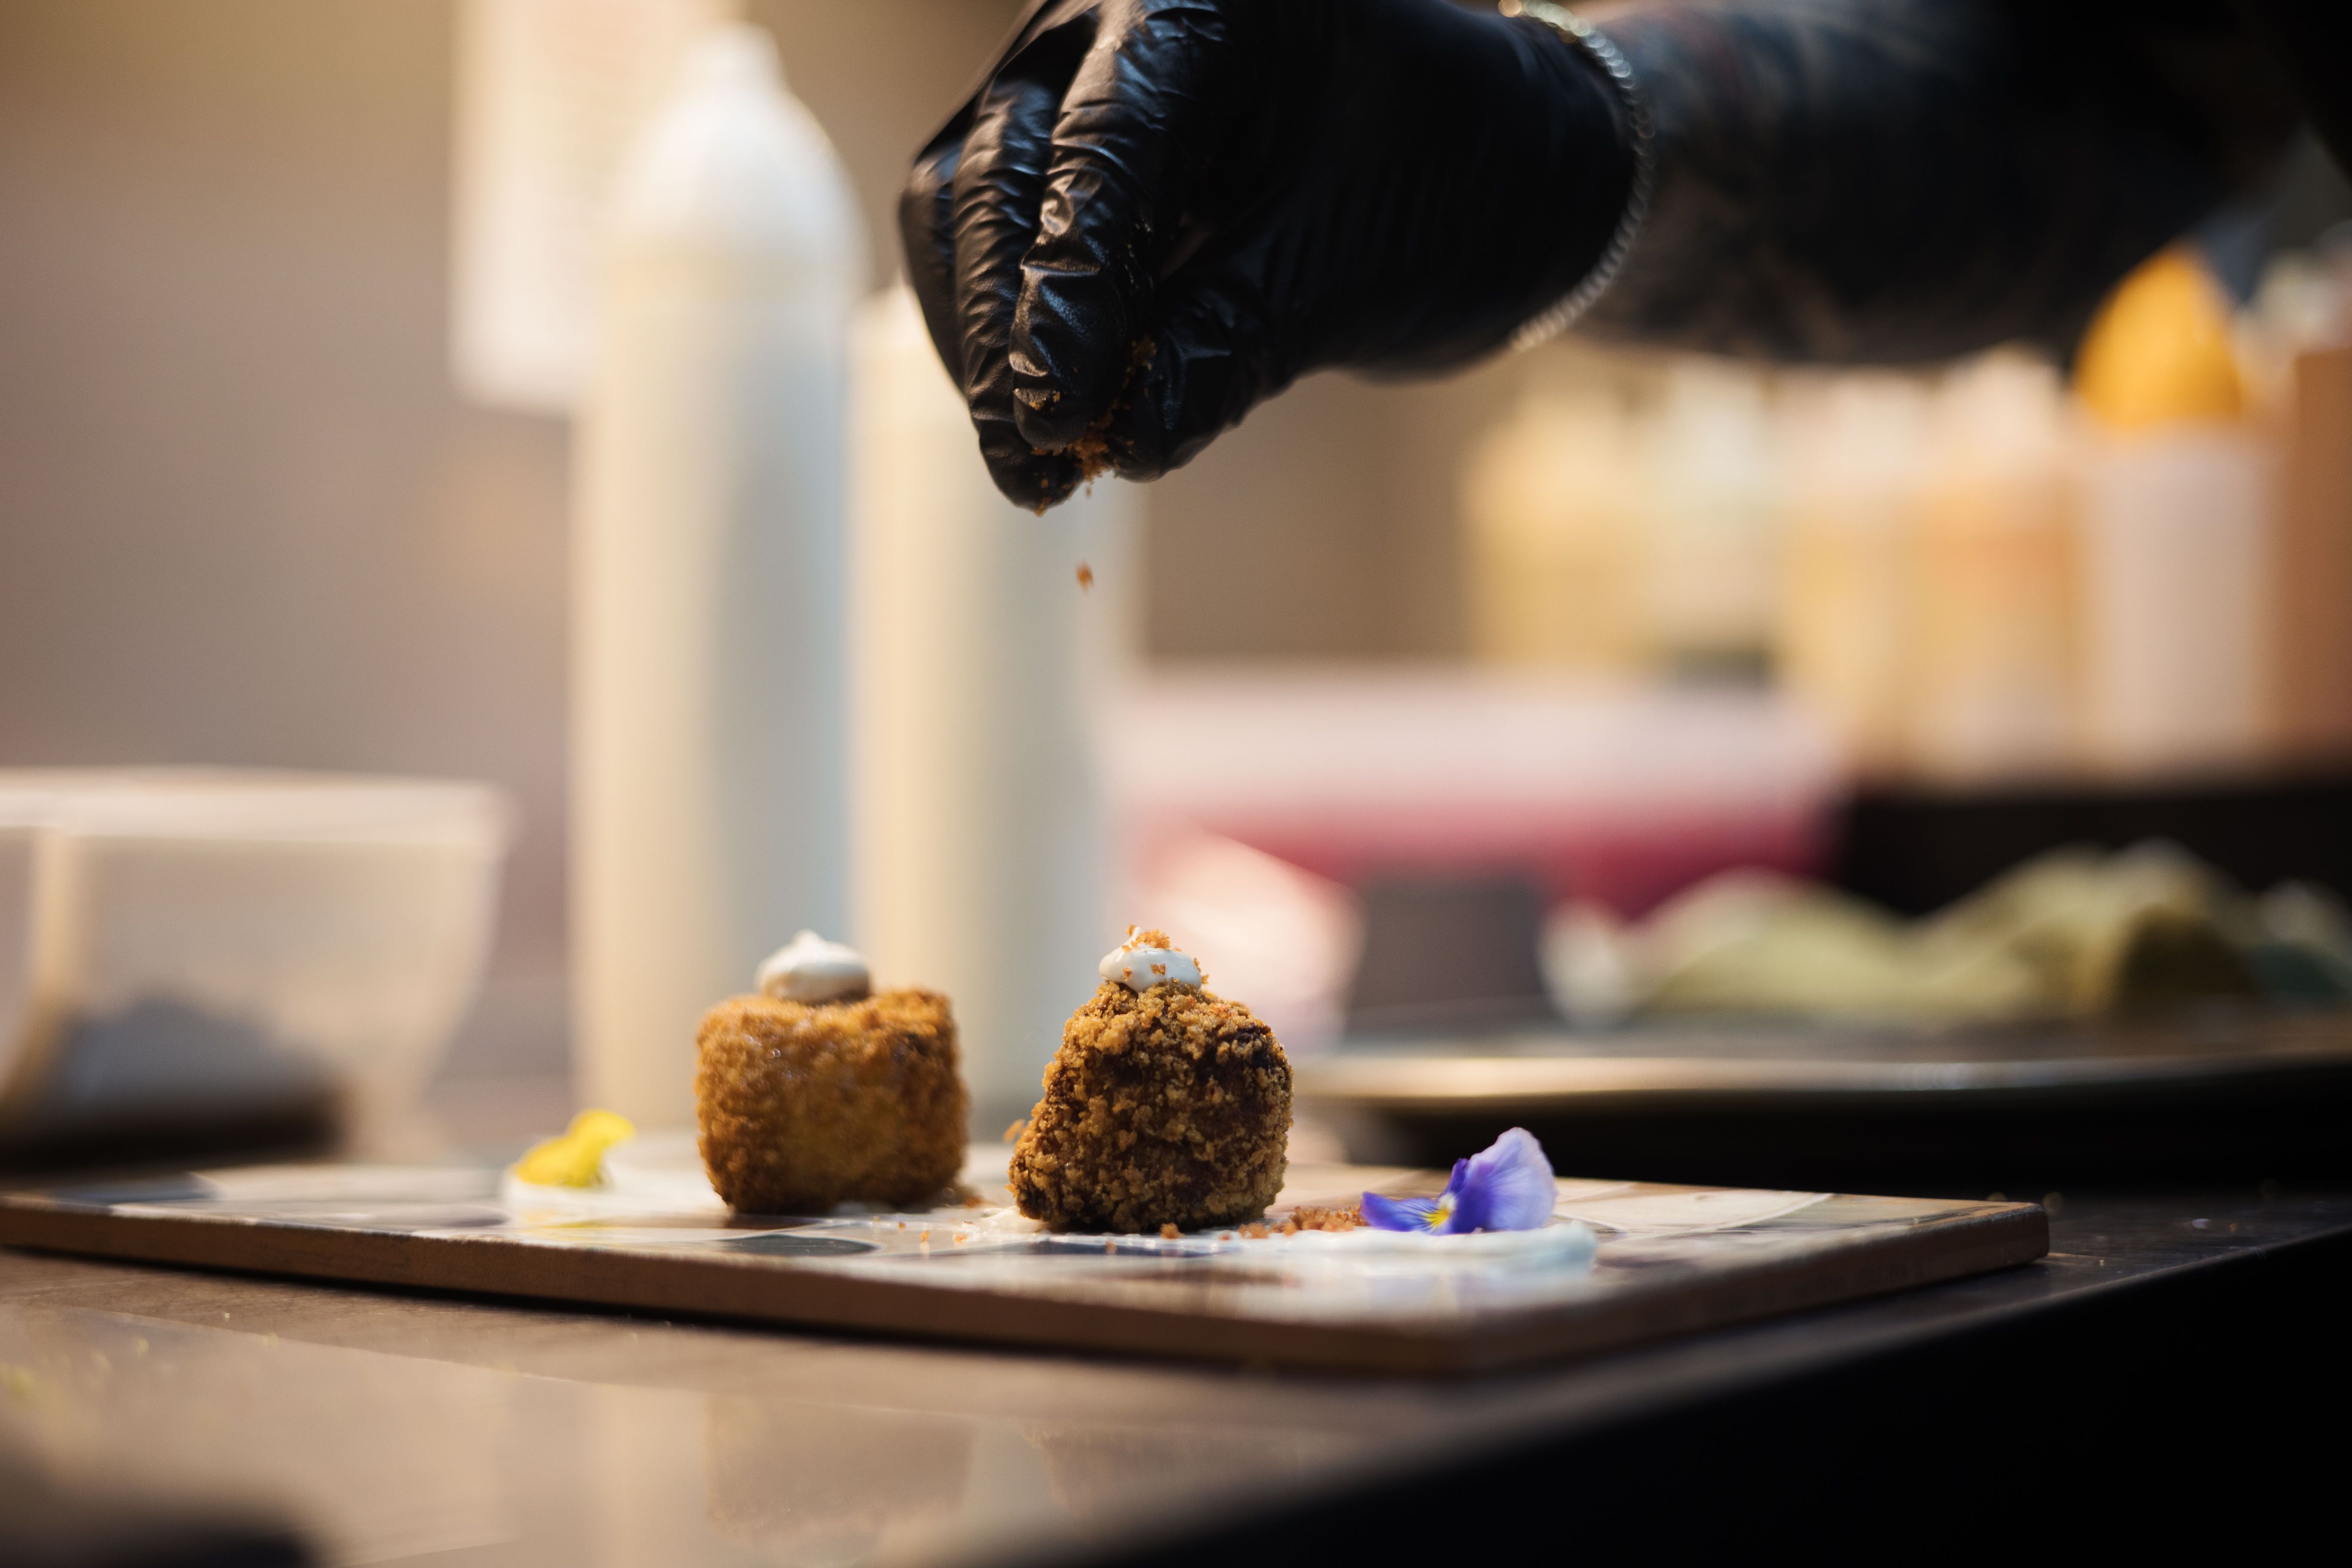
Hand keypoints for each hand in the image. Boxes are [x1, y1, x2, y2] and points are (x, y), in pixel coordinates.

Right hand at [901, 0, 1635, 509]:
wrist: (1499, 162)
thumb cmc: (1458, 176)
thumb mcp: (1356, 259)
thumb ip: (1235, 338)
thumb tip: (1124, 443)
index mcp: (1200, 0)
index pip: (1095, 150)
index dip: (1063, 293)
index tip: (1054, 413)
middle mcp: (1106, 21)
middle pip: (997, 175)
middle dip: (1006, 332)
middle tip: (1034, 464)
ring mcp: (1069, 81)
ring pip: (964, 207)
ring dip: (985, 344)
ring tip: (1034, 471)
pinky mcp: (1059, 152)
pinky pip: (988, 238)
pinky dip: (1008, 334)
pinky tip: (1041, 426)